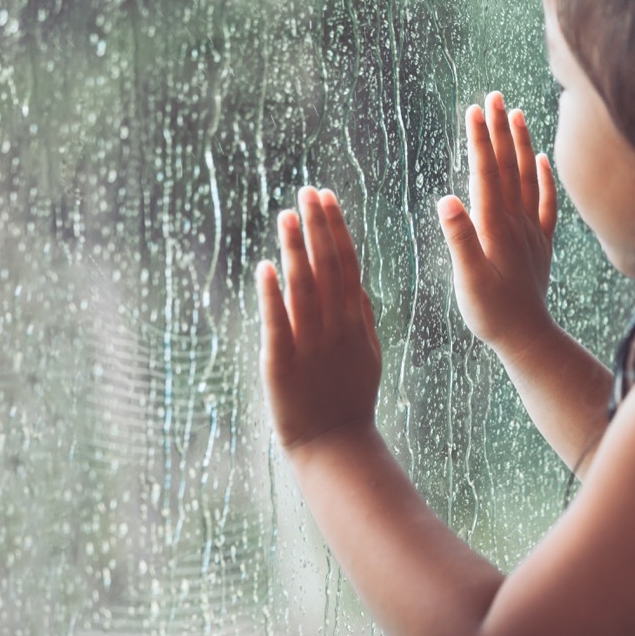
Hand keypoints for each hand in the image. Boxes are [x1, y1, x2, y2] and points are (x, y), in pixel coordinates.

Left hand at [256, 187, 381, 454]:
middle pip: (327, 267)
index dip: (336, 228)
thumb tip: (359, 284)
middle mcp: (334, 327)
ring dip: (295, 250)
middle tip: (306, 191)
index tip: (326, 197)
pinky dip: (272, 296)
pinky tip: (265, 268)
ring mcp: (309, 344)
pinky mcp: (282, 363)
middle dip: (317, 226)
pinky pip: (277, 324)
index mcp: (355, 321)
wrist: (335, 444)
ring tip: (285, 216)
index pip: (346, 263)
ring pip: (303, 288)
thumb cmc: (350, 398)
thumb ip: (363, 318)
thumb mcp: (368, 354)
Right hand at [437, 92, 558, 357]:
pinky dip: (546, 178)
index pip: (486, 174)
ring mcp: (532, 231)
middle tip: (494, 96)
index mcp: (495, 227)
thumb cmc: (491, 314)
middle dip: (500, 130)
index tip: (474, 109)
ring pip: (528, 178)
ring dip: (522, 145)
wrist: (527, 339)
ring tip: (516, 113)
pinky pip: (547, 204)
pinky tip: (542, 159)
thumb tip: (447, 200)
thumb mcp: (468, 280)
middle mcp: (517, 222)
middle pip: (508, 167)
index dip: (480, 140)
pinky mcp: (542, 244)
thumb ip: (459, 239)